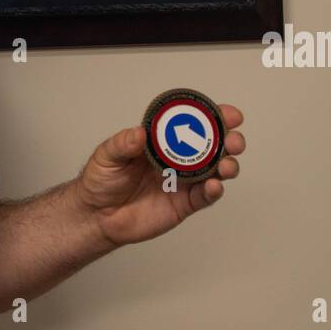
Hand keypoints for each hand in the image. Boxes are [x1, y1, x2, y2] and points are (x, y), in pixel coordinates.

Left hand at [73, 104, 244, 248]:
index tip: (227, 113)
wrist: (97, 216)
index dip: (211, 116)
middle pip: (212, 146)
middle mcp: (177, 158)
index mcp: (162, 140)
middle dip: (228, 140)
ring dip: (227, 165)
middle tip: (233, 141)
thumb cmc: (102, 181)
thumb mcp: (106, 155)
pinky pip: (204, 197)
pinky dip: (213, 191)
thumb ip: (122, 144)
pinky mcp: (183, 204)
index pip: (191, 123)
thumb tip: (139, 133)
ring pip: (215, 170)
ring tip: (226, 165)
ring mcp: (182, 181)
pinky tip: (215, 186)